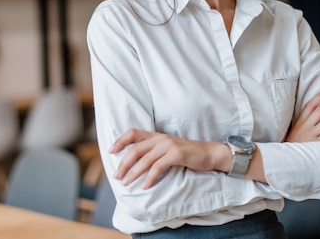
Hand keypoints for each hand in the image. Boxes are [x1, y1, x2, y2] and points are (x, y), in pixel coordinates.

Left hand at [110, 129, 225, 189]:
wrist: (209, 153)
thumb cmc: (187, 154)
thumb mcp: (168, 149)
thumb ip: (154, 152)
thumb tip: (136, 163)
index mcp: (156, 136)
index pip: (133, 133)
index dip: (120, 141)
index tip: (110, 151)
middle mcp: (160, 138)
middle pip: (135, 149)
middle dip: (123, 163)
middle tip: (117, 176)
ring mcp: (168, 145)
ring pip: (145, 160)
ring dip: (133, 173)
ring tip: (126, 183)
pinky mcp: (176, 155)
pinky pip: (158, 167)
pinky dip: (150, 178)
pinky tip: (145, 186)